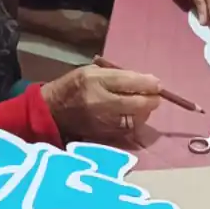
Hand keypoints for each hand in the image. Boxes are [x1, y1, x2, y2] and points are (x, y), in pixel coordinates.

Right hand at [42, 64, 162, 144]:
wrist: (53, 112)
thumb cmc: (75, 87)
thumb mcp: (93, 72)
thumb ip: (119, 75)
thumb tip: (149, 81)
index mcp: (95, 81)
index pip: (129, 82)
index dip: (149, 83)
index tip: (157, 83)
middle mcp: (100, 103)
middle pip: (138, 103)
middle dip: (152, 99)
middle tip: (154, 95)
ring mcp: (104, 122)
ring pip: (137, 119)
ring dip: (144, 111)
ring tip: (141, 104)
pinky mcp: (105, 136)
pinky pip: (129, 129)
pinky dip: (135, 121)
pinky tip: (132, 115)